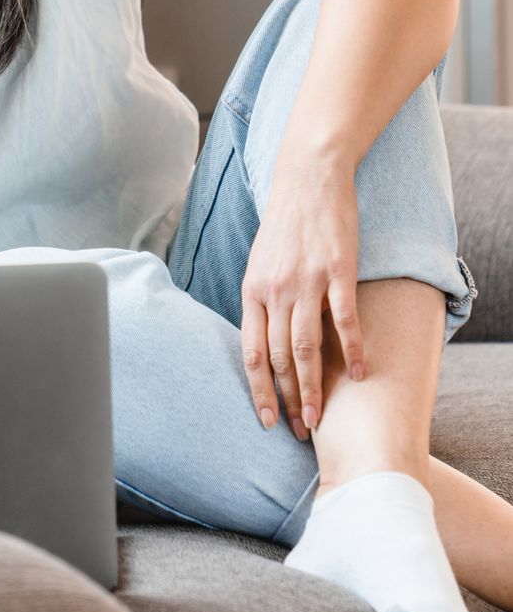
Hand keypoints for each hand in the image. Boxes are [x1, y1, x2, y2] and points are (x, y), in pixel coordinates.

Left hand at [239, 160, 365, 440]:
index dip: (258, 389)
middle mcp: (275, 290)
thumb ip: (261, 300)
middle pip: (277, 356)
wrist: (307, 180)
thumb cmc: (284, 224)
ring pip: (305, 346)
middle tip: (298, 431)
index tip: (266, 419)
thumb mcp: (259, 262)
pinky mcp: (338, 272)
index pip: (250, 351)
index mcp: (253, 290)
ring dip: (312, 387)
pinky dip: (353, 350)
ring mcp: (307, 282)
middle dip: (287, 398)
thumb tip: (262, 339)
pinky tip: (360, 373)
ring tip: (319, 418)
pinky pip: (344, 320)